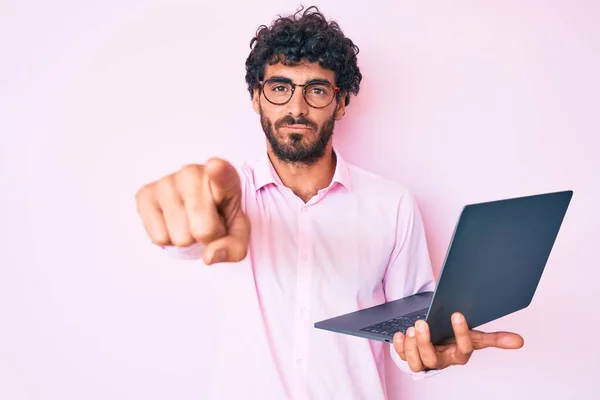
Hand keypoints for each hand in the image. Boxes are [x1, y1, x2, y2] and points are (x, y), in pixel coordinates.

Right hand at [135, 158, 249, 264]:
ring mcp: (167, 181)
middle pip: (204, 229)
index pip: (222, 173)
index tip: (216, 167)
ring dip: (188, 238)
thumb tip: (209, 256)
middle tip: (208, 223)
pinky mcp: (145, 194)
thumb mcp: (237, 233)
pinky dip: (168, 239)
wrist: (197, 208)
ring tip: (190, 221)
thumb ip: (233, 247)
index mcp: (224, 176)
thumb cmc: (220, 216)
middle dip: (208, 237)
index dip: (219, 172)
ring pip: (181, 237)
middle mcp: (193, 173)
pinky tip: (173, 222)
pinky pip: (159, 237)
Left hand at [393, 313, 523, 371]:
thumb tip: (520, 341)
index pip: (464, 348)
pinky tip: (399, 333)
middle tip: (421, 323)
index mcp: (459, 354)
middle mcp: (441, 360)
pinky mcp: (409, 357)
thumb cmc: (455, 340)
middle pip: (432, 358)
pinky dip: (398, 346)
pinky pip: (401, 356)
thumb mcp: (475, 336)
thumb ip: (495, 339)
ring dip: (411, 346)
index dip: (461, 333)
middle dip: (425, 342)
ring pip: (416, 362)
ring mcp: (424, 360)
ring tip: (411, 328)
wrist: (437, 342)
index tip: (457, 314)